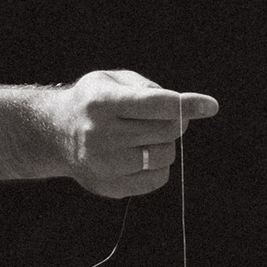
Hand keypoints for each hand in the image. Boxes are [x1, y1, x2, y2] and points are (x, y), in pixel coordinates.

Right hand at [55, 71, 218, 198]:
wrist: (56, 134)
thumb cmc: (94, 101)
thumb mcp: (113, 80)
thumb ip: (148, 89)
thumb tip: (184, 108)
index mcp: (102, 102)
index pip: (157, 105)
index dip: (188, 104)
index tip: (210, 106)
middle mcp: (100, 134)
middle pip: (166, 131)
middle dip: (176, 121)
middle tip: (167, 118)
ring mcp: (104, 164)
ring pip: (164, 155)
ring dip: (166, 144)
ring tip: (148, 136)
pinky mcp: (110, 186)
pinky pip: (156, 179)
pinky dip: (159, 165)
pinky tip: (144, 155)